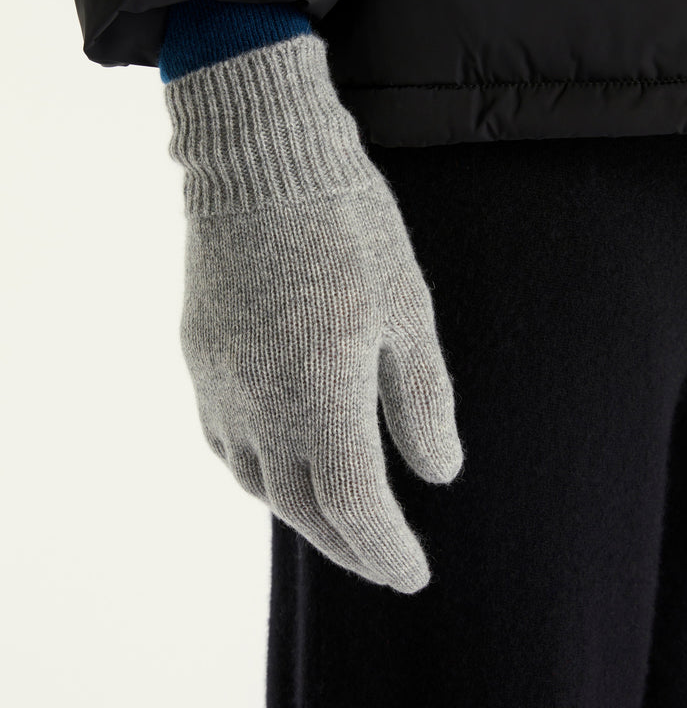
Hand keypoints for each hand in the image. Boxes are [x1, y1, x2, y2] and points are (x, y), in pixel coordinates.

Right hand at [164, 33, 464, 592]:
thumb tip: (440, 473)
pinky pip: (225, 439)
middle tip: (384, 564)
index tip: (415, 574)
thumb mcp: (406, 307)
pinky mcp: (201, 354)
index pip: (356, 507)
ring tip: (339, 522)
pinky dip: (261, 470)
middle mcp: (260, 403)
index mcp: (319, 395)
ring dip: (303, 514)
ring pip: (259, 480)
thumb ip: (422, 398)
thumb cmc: (347, 222)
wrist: (259, 156)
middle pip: (303, 508)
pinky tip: (281, 461)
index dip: (387, 549)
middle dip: (348, 547)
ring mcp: (221, 381)